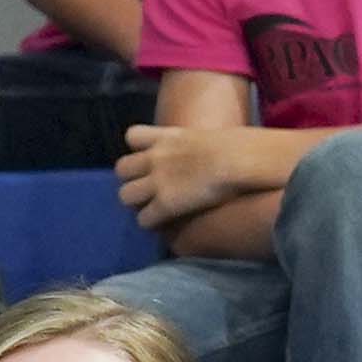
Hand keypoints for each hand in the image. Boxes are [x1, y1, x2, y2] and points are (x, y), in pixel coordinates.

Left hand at [116, 123, 250, 231]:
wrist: (236, 161)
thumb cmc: (239, 146)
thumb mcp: (212, 137)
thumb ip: (203, 144)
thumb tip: (221, 150)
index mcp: (167, 137)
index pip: (133, 136)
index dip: (138, 149)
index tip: (152, 157)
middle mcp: (155, 158)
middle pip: (122, 168)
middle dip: (131, 179)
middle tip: (148, 190)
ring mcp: (157, 182)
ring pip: (125, 195)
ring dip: (137, 203)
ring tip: (152, 210)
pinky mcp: (166, 205)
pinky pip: (144, 219)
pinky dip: (151, 223)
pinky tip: (163, 226)